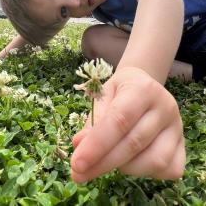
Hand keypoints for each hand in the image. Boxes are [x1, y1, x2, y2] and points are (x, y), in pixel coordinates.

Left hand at [71, 67, 185, 182]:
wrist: (144, 85)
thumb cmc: (120, 90)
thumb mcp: (103, 96)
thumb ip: (93, 120)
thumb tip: (79, 146)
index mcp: (143, 89)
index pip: (119, 121)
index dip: (97, 145)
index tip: (76, 164)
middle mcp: (166, 107)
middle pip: (134, 143)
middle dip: (102, 163)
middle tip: (78, 174)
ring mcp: (178, 127)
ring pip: (154, 161)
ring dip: (124, 168)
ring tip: (108, 159)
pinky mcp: (183, 143)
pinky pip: (169, 169)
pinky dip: (146, 173)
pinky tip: (131, 162)